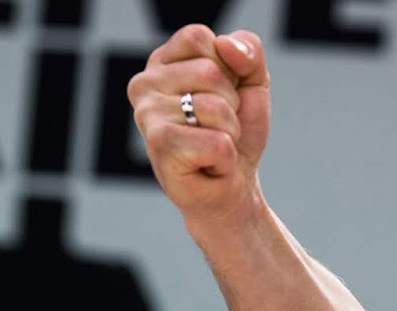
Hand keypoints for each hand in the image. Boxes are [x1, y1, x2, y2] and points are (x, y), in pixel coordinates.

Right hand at [127, 25, 271, 222]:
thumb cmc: (235, 134)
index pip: (200, 38)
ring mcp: (147, 114)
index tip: (222, 94)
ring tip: (214, 144)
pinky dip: (226, 157)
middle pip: (210, 72)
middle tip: (219, 126)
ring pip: (215, 107)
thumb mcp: (252, 84)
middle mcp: (145, 84)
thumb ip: (248, 52)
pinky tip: (208, 164)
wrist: (233, 186)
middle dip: (231, 105)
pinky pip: (217, 142)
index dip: (228, 69)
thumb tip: (225, 45)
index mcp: (162, 62)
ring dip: (229, 132)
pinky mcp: (159, 145)